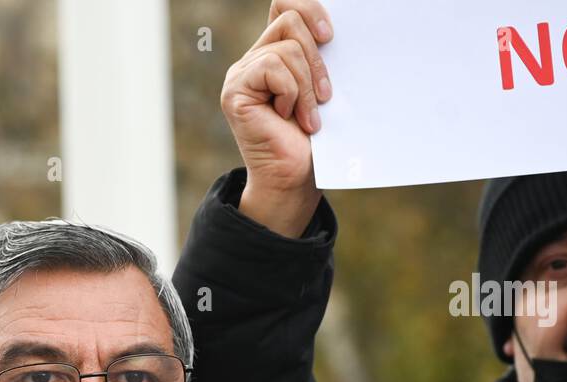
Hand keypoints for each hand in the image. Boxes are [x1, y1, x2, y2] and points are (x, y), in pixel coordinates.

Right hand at [220, 0, 333, 235]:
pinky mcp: (235, 91)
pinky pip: (274, 67)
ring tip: (309, 116)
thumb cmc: (312, 140)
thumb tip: (331, 28)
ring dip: (308, 84)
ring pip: (287, 47)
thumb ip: (318, 56)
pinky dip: (292, 92)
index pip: (285, 6)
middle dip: (316, 57)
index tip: (330, 36)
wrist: (295, 178)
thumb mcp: (321, 88)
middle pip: (289, 20)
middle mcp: (252, 60)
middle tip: (326, 95)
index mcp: (272, 55)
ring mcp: (240, 75)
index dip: (309, 8)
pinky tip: (288, 117)